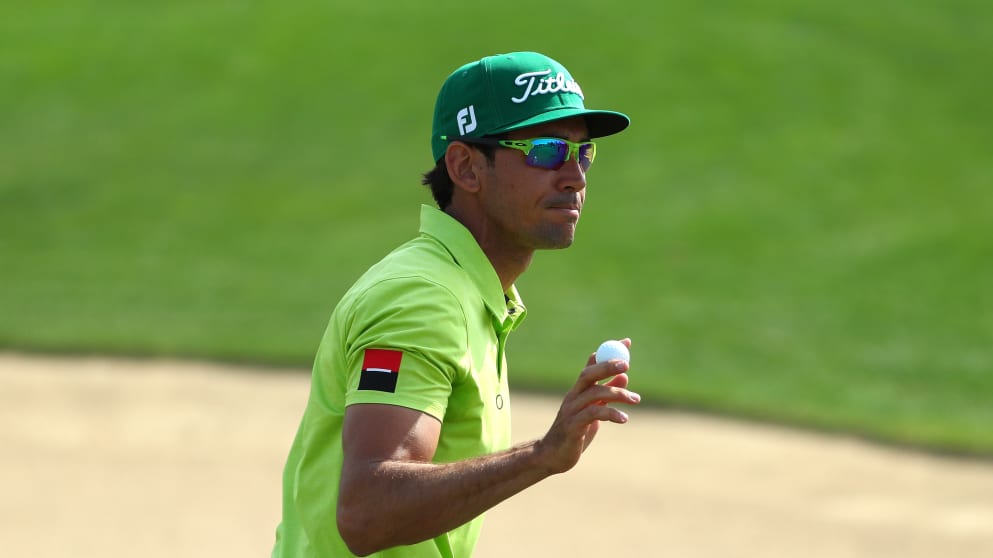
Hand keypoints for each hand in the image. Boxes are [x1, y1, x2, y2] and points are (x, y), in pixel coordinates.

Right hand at [536, 338, 639, 474]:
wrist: (551, 455)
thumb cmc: (574, 432)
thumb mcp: (593, 411)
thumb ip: (606, 394)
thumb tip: (624, 377)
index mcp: (577, 391)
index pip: (592, 365)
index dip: (608, 353)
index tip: (626, 343)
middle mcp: (572, 397)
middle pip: (589, 374)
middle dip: (608, 366)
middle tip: (627, 365)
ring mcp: (571, 410)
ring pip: (595, 393)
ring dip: (618, 394)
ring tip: (636, 400)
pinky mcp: (573, 426)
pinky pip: (593, 414)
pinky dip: (611, 413)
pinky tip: (624, 419)